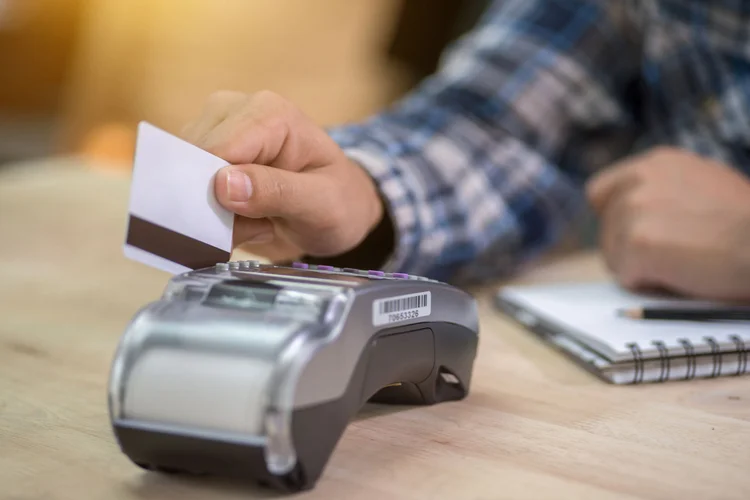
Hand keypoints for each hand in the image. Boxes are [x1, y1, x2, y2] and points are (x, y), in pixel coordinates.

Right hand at [181, 90, 383, 262]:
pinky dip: (211, 212)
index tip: (247, 225)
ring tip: (258, 221)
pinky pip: (186, 185)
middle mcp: (234, 109)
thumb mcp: (321, 205)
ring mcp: (215, 128)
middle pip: (194, 163)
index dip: (218, 194)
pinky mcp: (204, 149)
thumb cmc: (339, 201)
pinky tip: (244, 217)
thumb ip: (277, 193)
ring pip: (184, 177)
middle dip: (217, 206)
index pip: (216, 152)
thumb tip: (223, 184)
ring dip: (215, 213)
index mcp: (268, 112)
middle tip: (259, 226)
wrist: (341, 205)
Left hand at [586, 147, 749, 300]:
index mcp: (655, 163)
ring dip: (641, 267)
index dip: (615, 218)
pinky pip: (626, 276)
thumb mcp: (704, 185)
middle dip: (630, 248)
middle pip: (606, 228)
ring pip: (613, 254)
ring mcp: (634, 210)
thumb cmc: (747, 223)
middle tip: (672, 256)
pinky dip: (649, 284)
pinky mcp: (637, 242)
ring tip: (684, 263)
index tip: (634, 234)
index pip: (601, 191)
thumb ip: (665, 190)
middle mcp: (639, 179)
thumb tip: (635, 209)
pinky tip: (682, 275)